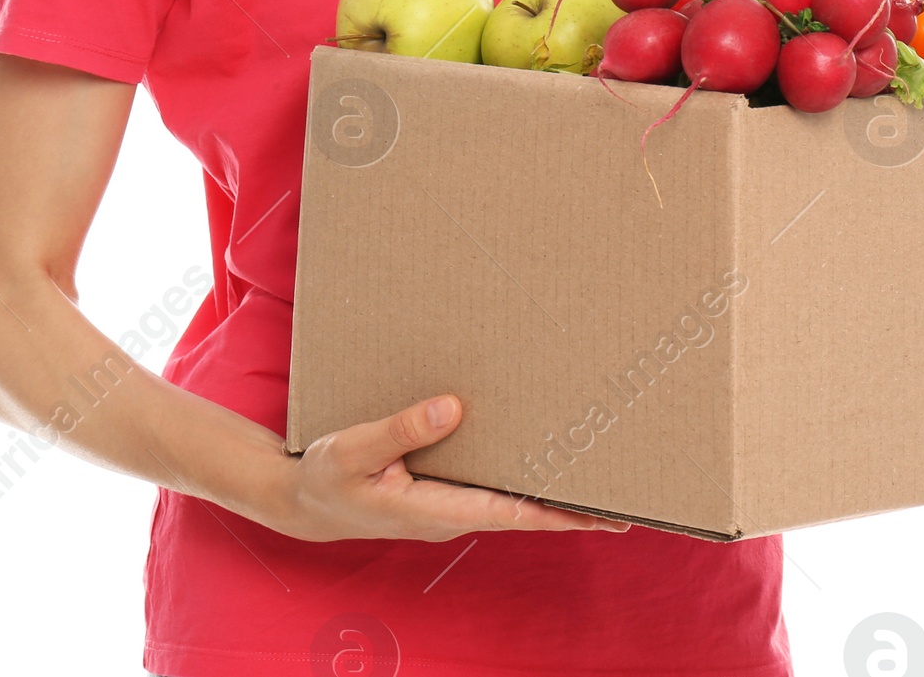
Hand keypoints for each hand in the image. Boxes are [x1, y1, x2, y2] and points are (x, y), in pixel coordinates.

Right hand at [274, 393, 631, 541]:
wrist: (299, 500)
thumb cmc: (325, 478)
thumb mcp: (355, 451)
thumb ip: (401, 429)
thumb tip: (453, 409)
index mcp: (433, 511)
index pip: (508, 513)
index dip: (555, 513)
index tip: (599, 515)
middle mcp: (450, 513)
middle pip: (522, 513)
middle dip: (570, 510)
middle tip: (624, 507)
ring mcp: (447, 504)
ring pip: (509, 500)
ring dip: (550, 494)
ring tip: (596, 481)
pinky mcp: (441, 490)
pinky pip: (490, 487)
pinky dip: (520, 478)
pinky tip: (538, 461)